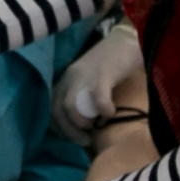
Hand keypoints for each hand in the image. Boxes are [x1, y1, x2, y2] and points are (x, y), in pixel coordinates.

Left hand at [52, 21, 142, 143]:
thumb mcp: (90, 80)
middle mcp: (71, 77)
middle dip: (68, 130)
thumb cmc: (113, 63)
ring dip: (79, 122)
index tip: (71, 137)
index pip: (50, 106)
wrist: (129, 39)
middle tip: (84, 141)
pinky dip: (102, 109)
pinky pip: (97, 96)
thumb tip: (88, 126)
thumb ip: (84, 97)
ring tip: (94, 130)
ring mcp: (86, 74)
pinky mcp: (104, 73)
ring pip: (69, 104)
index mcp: (66, 79)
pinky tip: (110, 113)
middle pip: (57, 108)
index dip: (58, 126)